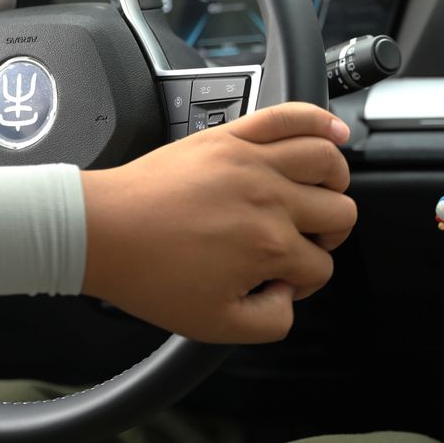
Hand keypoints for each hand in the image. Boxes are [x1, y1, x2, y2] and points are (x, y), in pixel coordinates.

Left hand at [80, 102, 356, 343]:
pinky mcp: (233, 137)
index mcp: (269, 246)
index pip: (321, 265)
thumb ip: (271, 322)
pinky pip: (288, 116)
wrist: (103, 232)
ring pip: (328, 161)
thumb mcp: (214, 326)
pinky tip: (333, 132)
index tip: (282, 281)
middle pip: (340, 212)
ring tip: (323, 194)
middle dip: (330, 235)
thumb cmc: (149, 274)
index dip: (307, 281)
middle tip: (304, 242)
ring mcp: (254, 162)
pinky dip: (319, 119)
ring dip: (336, 182)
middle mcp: (271, 199)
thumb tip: (291, 296)